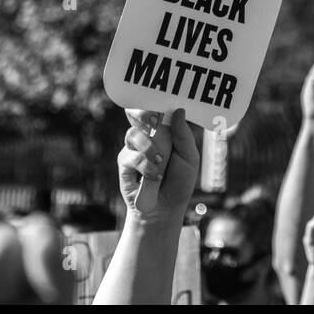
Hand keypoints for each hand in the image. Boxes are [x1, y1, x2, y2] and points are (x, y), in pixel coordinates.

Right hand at [117, 108, 199, 222]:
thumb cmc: (179, 182)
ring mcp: (134, 149)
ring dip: (148, 147)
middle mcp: (146, 136)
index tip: (160, 104)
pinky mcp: (125, 164)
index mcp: (163, 131)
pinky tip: (155, 176)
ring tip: (160, 162)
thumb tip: (177, 110)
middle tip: (152, 120)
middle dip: (143, 114)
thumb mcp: (189, 158)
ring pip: (133, 134)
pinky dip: (144, 165)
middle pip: (137, 114)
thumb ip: (183, 135)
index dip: (154, 104)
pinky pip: (131, 156)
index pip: (155, 110)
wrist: (166, 209)